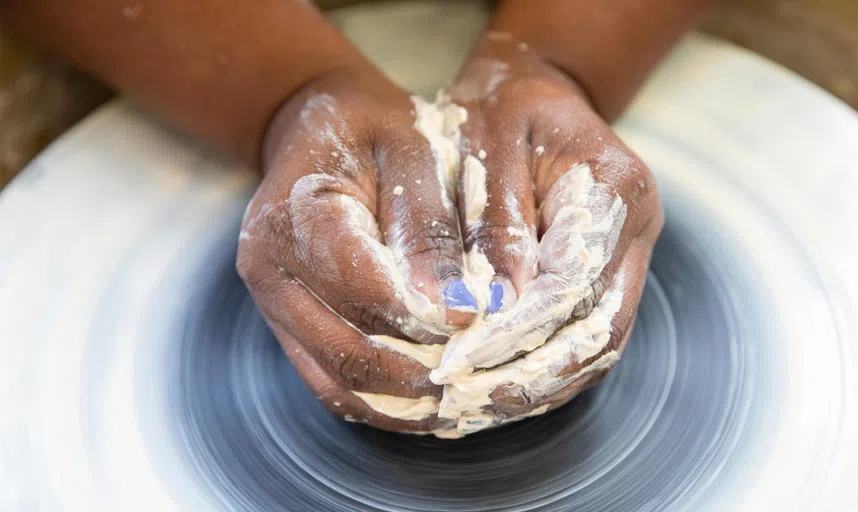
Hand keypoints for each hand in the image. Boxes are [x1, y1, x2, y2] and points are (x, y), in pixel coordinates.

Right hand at [236, 67, 491, 434]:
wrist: (317, 130)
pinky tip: (430, 402)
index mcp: (295, 213)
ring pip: (337, 380)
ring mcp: (272, 304)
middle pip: (347, 347)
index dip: (425, 315)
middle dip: (421, 372)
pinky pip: (330, 384)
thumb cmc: (372, 130)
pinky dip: (381, 403)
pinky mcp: (286, 326)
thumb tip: (459, 310)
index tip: (481, 325)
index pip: (363, 286)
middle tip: (483, 378)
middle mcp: (269, 268)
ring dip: (403, 401)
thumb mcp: (411, 153)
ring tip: (465, 399)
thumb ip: (430, 229)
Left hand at [429, 33, 663, 434]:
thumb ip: (499, 220)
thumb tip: (497, 305)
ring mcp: (629, 257)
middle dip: (531, 375)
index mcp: (617, 187)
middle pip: (597, 329)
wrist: (537, 91)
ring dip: (540, 385)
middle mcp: (637, 230)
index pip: (572, 282)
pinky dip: (546, 372)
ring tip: (478, 408)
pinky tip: (500, 389)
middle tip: (468, 402)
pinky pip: (585, 342)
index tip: (460, 361)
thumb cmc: (506, 106)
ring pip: (598, 347)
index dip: (516, 331)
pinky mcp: (608, 277)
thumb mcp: (491, 142)